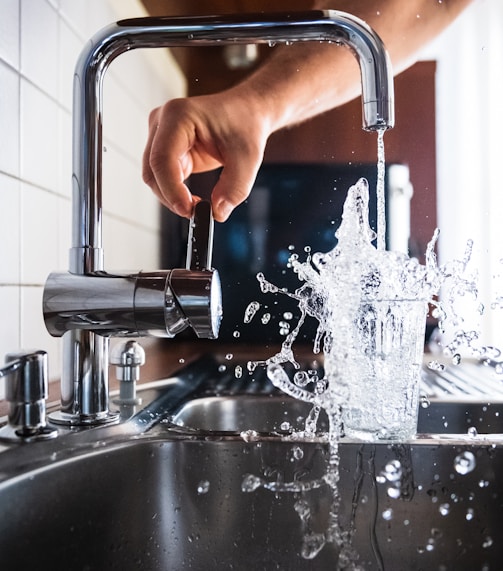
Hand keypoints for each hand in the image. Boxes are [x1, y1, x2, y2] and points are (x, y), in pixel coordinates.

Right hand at [142, 90, 269, 221]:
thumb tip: (217, 213)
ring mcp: (161, 135)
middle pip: (152, 170)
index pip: (162, 159)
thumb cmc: (245, 125)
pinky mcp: (166, 149)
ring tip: (198, 205)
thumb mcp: (248, 158)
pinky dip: (176, 192)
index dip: (171, 189)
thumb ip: (235, 188)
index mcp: (179, 115)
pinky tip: (194, 199)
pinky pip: (163, 178)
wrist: (247, 113)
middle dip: (171, 196)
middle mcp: (163, 122)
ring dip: (172, 196)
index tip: (189, 210)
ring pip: (154, 177)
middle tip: (196, 213)